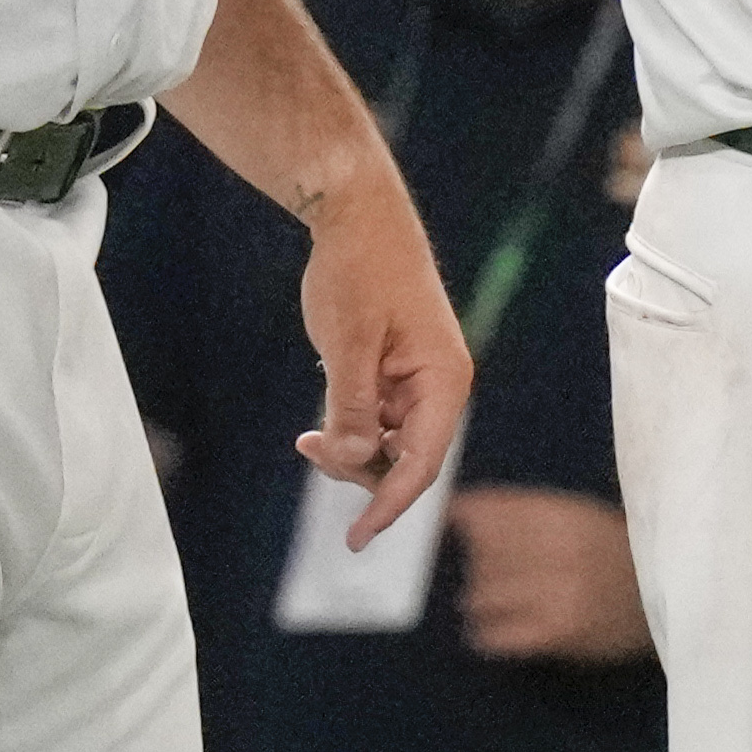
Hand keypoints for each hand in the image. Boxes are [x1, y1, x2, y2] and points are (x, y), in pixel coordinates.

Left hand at [293, 184, 472, 545]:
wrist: (354, 212)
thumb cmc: (357, 269)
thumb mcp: (348, 341)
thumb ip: (353, 406)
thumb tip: (356, 460)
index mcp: (444, 379)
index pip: (420, 463)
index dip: (387, 505)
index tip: (355, 539)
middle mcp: (440, 385)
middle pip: (406, 460)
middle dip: (360, 471)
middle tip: (309, 449)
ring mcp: (419, 379)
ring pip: (389, 444)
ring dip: (352, 452)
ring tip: (308, 439)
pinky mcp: (398, 371)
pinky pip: (379, 421)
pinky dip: (351, 430)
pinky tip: (319, 426)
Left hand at [452, 483, 651, 661]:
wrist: (675, 598)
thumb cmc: (618, 553)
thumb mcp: (578, 516)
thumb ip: (522, 511)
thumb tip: (458, 510)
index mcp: (561, 512)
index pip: (487, 512)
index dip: (465, 521)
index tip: (456, 527)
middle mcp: (555, 547)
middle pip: (481, 555)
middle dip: (479, 565)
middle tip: (493, 574)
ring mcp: (556, 592)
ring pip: (484, 594)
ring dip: (482, 600)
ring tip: (499, 603)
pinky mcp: (559, 632)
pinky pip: (500, 635)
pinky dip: (489, 634)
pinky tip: (495, 632)